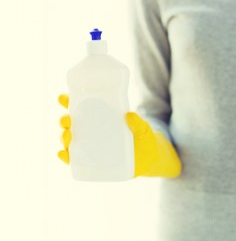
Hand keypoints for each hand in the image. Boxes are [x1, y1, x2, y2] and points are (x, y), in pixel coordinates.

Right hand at [57, 94, 181, 177]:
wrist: (148, 159)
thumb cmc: (143, 138)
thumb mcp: (142, 128)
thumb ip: (138, 123)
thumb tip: (130, 115)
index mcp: (99, 118)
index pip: (79, 107)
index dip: (68, 102)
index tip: (62, 97)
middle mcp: (89, 131)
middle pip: (69, 124)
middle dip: (63, 120)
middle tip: (67, 119)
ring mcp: (88, 146)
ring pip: (68, 141)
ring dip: (63, 138)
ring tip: (68, 135)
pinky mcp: (90, 162)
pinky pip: (73, 160)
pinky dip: (65, 157)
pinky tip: (62, 154)